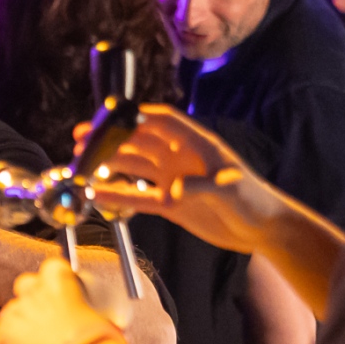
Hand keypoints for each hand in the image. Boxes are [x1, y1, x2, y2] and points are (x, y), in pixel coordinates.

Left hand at [0, 259, 116, 343]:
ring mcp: (17, 310)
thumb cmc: (96, 341)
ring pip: (7, 317)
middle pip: (24, 286)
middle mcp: (35, 290)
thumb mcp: (98, 317)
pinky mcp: (5, 333)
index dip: (51, 283)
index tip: (56, 295)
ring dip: (15, 332)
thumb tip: (89, 324)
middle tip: (39, 323)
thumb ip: (85, 312)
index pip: (51, 267)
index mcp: (60, 279)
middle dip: (28, 301)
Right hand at [82, 104, 277, 255]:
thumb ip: (203, 187)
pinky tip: (96, 192)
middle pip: (140, 141)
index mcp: (197, 145)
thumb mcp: (231, 190)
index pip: (163, 122)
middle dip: (112, 138)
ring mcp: (174, 180)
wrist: (262, 229)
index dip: (138, 116)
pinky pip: (137, 196)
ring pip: (134, 166)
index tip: (110, 114)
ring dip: (110, 163)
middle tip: (84, 137)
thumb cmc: (254, 200)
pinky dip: (117, 194)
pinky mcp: (171, 204)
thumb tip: (174, 190)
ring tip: (82, 162)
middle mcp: (181, 158)